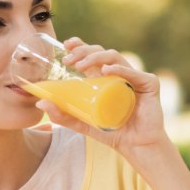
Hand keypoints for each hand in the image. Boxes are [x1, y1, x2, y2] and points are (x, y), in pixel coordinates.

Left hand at [37, 37, 169, 156]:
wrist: (135, 145)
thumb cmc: (110, 132)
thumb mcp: (81, 123)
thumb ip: (62, 115)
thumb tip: (40, 103)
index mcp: (105, 77)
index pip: (92, 54)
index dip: (80, 45)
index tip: (66, 44)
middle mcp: (119, 73)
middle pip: (101, 52)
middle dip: (83, 51)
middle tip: (68, 61)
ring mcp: (134, 77)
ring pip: (115, 58)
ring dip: (96, 58)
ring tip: (80, 66)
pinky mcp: (149, 84)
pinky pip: (134, 73)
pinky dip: (120, 70)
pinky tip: (107, 70)